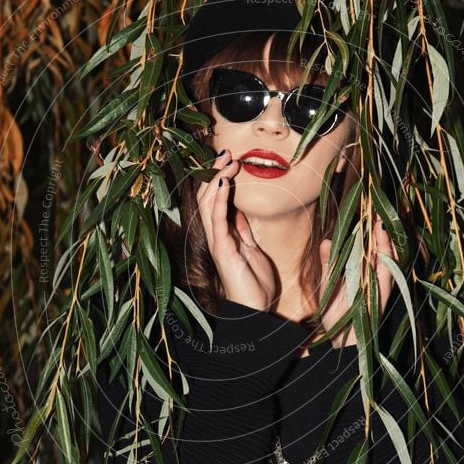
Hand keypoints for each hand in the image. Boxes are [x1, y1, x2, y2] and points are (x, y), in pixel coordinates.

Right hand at [196, 149, 276, 310]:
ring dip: (217, 179)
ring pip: (209, 203)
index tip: (229, 159)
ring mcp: (217, 242)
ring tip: (226, 160)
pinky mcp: (223, 249)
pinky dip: (220, 198)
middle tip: (224, 152)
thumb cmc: (254, 285)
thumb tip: (239, 212)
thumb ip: (242, 231)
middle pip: (209, 197)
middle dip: (215, 173)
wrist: (254, 311)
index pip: (216, 200)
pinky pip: (218, 219)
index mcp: (224, 235)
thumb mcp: (251, 250)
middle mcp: (216, 236)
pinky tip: (224, 181)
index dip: (220, 178)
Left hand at [319, 216, 398, 347]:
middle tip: (377, 210)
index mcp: (360, 271)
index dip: (368, 230)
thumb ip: (329, 264)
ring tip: (380, 224)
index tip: (368, 211)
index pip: (366, 246)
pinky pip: (387, 276)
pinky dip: (386, 262)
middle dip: (379, 230)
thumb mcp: (329, 284)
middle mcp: (372, 276)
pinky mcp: (383, 296)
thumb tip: (326, 241)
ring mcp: (379, 285)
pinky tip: (384, 248)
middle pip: (378, 249)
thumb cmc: (335, 313)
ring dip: (384, 242)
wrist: (340, 340)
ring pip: (386, 260)